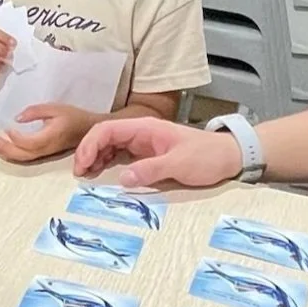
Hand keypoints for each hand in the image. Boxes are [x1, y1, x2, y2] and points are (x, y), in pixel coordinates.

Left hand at [0, 104, 93, 163]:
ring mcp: (47, 153)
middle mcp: (48, 148)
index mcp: (51, 136)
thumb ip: (35, 112)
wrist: (89, 130)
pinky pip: (28, 158)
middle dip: (5, 149)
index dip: (16, 137)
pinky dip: (14, 156)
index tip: (6, 127)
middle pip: (23, 154)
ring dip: (7, 154)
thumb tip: (17, 118)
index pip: (30, 142)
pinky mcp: (46, 154)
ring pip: (24, 158)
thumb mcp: (55, 107)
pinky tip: (4, 151)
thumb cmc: (73, 116)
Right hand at [73, 116, 243, 187]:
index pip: (107, 129)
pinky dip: (107, 162)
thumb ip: (150, 170)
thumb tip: (122, 179)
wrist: (228, 156)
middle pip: (104, 136)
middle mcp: (140, 132)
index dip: (90, 145)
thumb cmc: (206, 156)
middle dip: (87, 152)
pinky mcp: (147, 153)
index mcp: (145, 127)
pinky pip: (120, 154)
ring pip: (109, 145)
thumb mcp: (179, 164)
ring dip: (95, 157)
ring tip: (85, 175)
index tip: (82, 165)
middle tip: (79, 174)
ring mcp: (143, 142)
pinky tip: (101, 173)